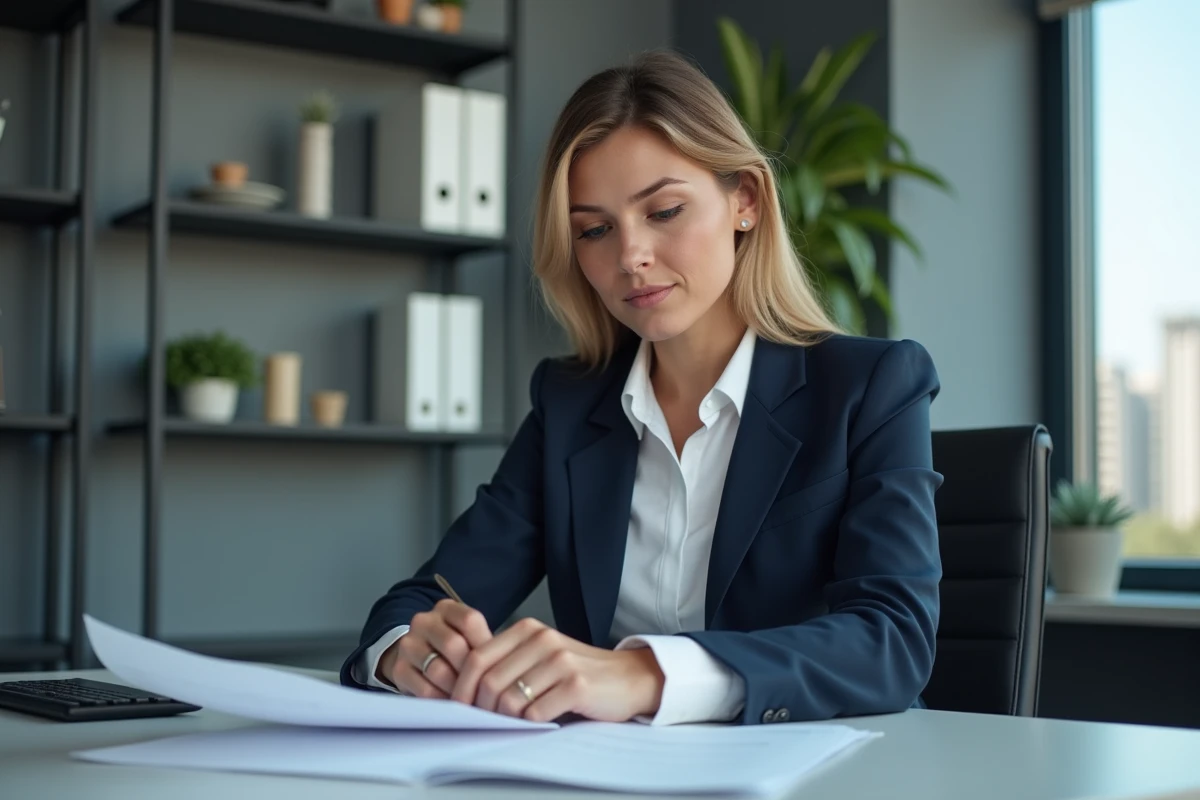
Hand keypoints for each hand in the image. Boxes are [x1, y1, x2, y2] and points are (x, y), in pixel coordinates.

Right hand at [376, 599, 492, 697]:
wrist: (416, 658)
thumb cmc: (454, 650)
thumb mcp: (469, 638)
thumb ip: (484, 646)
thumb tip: (505, 668)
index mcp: (446, 609)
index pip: (469, 620)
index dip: (486, 646)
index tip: (498, 666)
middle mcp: (423, 621)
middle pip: (453, 645)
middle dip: (472, 671)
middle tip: (487, 689)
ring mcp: (408, 645)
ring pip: (438, 670)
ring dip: (459, 689)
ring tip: (473, 699)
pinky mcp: (399, 669)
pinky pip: (425, 689)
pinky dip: (444, 700)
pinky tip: (455, 705)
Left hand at [450, 617, 664, 722]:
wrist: (627, 678)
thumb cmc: (577, 673)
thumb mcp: (539, 656)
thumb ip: (507, 663)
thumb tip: (464, 690)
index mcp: (527, 630)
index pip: (476, 658)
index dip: (462, 687)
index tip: (459, 708)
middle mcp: (542, 640)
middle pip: (489, 681)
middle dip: (481, 709)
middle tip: (485, 723)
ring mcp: (560, 661)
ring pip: (509, 700)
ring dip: (506, 720)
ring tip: (515, 723)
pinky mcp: (576, 685)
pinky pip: (536, 714)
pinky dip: (531, 725)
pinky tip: (539, 723)